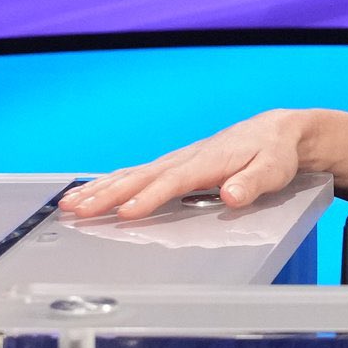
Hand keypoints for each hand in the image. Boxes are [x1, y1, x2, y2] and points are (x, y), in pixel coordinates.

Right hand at [59, 110, 321, 220]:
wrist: (276, 132)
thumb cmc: (274, 154)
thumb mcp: (274, 169)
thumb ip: (254, 182)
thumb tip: (232, 195)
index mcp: (208, 161)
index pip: (173, 182)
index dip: (149, 198)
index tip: (125, 214)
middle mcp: (186, 158)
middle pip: (141, 177)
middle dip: (108, 195)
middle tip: (78, 211)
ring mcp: (176, 160)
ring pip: (132, 174)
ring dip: (101, 189)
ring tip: (70, 205)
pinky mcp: (173, 165)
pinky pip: (136, 174)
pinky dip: (110, 183)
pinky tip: (89, 194)